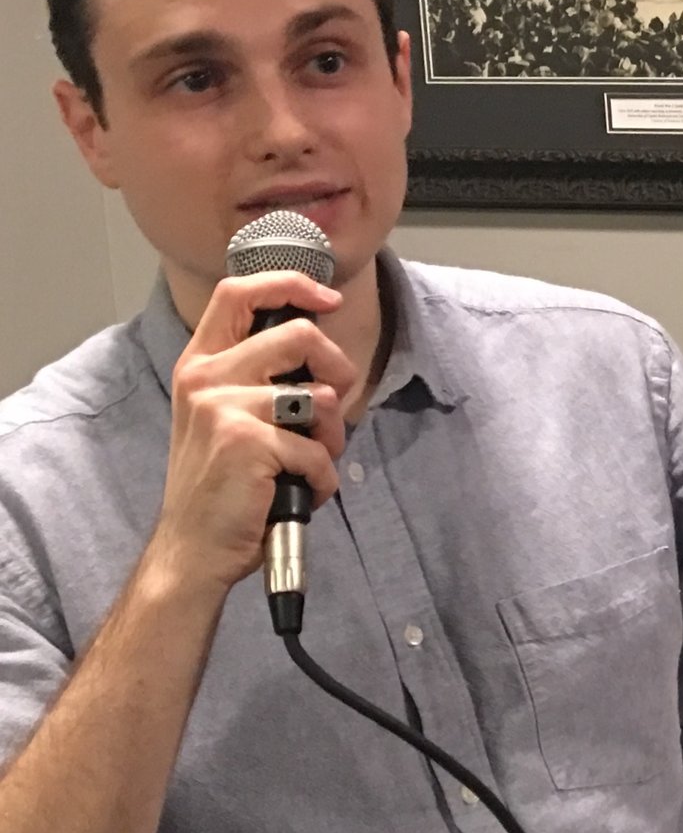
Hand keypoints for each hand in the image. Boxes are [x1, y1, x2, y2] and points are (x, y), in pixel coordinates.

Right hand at [145, 272, 355, 595]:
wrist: (193, 547)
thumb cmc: (224, 485)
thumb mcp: (228, 417)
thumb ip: (263, 379)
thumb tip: (322, 351)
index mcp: (202, 365)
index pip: (239, 293)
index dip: (291, 284)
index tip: (327, 299)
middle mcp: (206, 378)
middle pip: (301, 336)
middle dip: (339, 372)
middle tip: (330, 414)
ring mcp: (223, 408)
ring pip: (321, 397)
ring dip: (332, 438)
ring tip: (307, 464)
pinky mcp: (246, 443)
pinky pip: (318, 451)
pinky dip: (323, 479)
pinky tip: (299, 492)